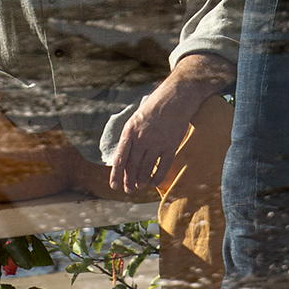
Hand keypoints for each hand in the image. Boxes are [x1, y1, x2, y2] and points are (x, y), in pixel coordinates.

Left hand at [110, 74, 205, 193]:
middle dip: (129, 180)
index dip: (116, 174)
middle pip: (133, 165)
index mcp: (130, 130)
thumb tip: (124, 158)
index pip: (121, 157)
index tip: (114, 186)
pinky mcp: (171, 145)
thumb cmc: (153, 108)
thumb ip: (130, 138)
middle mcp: (142, 138)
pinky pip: (163, 167)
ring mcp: (157, 142)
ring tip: (138, 186)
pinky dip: (157, 177)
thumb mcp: (135, 119)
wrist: (175, 98)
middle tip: (127, 190)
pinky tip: (153, 183)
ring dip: (141, 180)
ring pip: (146, 168)